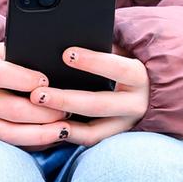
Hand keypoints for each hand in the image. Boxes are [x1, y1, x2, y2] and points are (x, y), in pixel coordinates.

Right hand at [0, 42, 71, 147]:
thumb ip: (21, 58)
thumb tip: (58, 68)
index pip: (0, 75)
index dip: (26, 80)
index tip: (49, 82)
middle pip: (11, 110)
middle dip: (44, 112)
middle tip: (69, 109)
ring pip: (11, 134)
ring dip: (42, 134)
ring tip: (65, 129)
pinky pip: (10, 144)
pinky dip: (33, 143)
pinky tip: (52, 138)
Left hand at [29, 47, 150, 145]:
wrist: (146, 90)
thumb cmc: (124, 61)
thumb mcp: (120, 50)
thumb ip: (103, 47)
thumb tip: (69, 41)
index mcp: (139, 77)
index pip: (118, 69)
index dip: (93, 62)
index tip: (66, 54)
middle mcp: (136, 104)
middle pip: (98, 104)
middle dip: (65, 100)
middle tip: (36, 94)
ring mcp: (124, 124)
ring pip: (92, 130)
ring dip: (61, 123)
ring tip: (36, 117)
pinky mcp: (112, 137)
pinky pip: (87, 140)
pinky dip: (64, 135)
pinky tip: (43, 128)